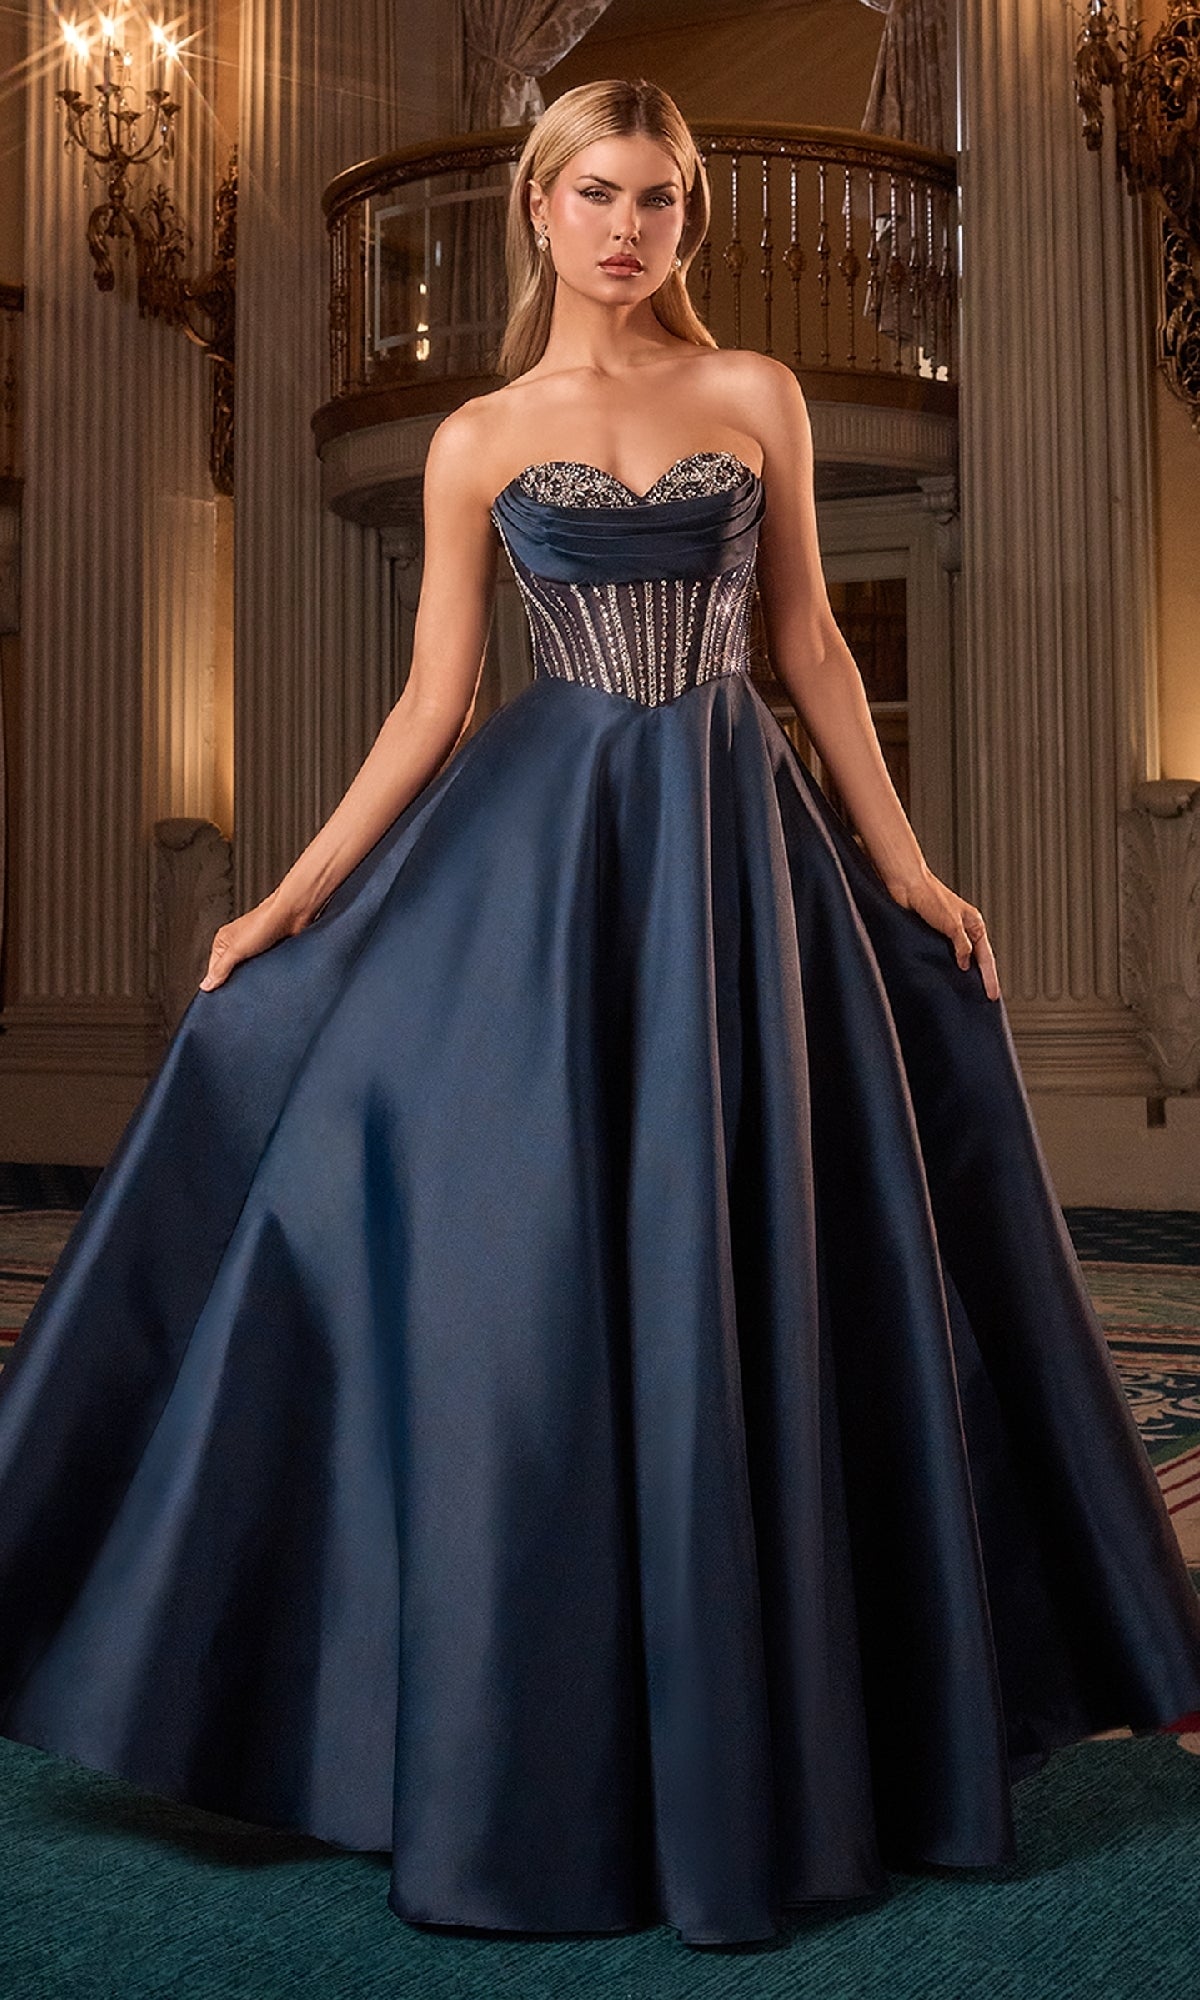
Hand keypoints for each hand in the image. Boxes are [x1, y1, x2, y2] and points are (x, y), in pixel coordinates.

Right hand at [198, 889, 302, 991]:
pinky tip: (268, 976)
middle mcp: (237, 944)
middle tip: (240, 991)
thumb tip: (206, 985)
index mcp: (223, 942)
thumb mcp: (237, 950)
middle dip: (236, 981)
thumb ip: (221, 968)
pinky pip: (264, 968)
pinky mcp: (270, 951)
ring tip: (256, 982)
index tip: (221, 997)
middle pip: (231, 972)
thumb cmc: (265, 922)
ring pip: (249, 971)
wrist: (292, 914)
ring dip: (253, 977)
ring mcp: (254, 948)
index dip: (217, 983)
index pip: (214, 969)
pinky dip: (266, 973)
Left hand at [886, 864, 1000, 999]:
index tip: (992, 994)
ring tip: (966, 993)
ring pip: (961, 959)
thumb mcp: (952, 924)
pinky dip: (947, 968)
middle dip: (981, 978)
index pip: (986, 957)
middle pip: (977, 959)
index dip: (989, 977)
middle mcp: (964, 929)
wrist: (906, 885)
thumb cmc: (930, 895)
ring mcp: (949, 933)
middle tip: (984, 997)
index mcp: (974, 924)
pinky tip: (945, 978)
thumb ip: (961, 945)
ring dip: (963, 974)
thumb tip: (966, 963)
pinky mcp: (933, 935)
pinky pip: (944, 956)